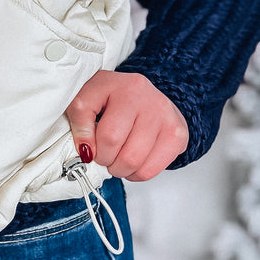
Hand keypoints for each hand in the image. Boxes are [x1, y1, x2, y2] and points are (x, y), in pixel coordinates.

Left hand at [66, 70, 188, 180]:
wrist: (139, 92)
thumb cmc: (110, 97)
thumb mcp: (87, 98)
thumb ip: (80, 121)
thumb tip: (87, 152)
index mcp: (124, 86)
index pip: (108, 135)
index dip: (93, 150)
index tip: (90, 148)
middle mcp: (149, 99)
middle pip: (124, 153)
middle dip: (108, 162)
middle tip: (105, 154)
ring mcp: (167, 116)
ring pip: (138, 164)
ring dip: (122, 170)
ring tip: (118, 156)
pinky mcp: (178, 134)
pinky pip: (153, 170)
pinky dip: (138, 173)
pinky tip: (134, 160)